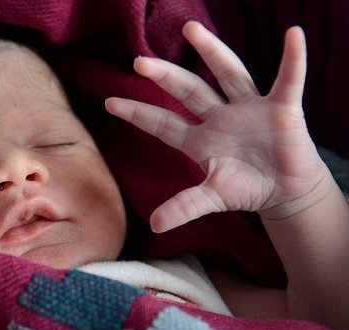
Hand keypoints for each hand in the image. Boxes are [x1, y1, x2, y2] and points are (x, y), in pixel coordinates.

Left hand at [106, 21, 328, 232]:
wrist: (285, 191)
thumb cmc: (245, 189)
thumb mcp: (211, 198)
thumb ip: (184, 207)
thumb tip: (155, 226)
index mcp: (199, 140)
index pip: (162, 123)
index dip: (138, 113)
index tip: (109, 103)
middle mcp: (219, 118)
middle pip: (188, 91)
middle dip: (164, 76)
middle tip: (138, 61)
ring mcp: (248, 109)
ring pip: (227, 74)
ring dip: (211, 51)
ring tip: (191, 29)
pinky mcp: (281, 108)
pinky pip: (287, 80)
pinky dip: (292, 60)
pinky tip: (293, 36)